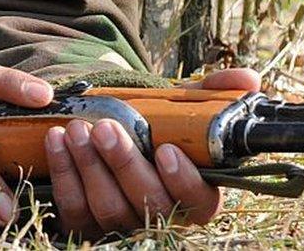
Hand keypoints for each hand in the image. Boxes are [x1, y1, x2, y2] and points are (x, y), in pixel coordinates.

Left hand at [43, 68, 260, 238]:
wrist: (114, 134)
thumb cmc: (158, 127)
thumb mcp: (187, 107)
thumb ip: (215, 94)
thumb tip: (247, 79)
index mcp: (195, 194)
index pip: (198, 202)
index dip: (184, 181)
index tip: (166, 150)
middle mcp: (161, 216)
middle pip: (148, 204)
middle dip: (124, 164)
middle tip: (106, 128)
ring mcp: (123, 224)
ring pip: (108, 208)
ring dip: (90, 167)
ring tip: (76, 128)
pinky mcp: (86, 224)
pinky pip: (74, 210)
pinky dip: (64, 174)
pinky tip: (56, 141)